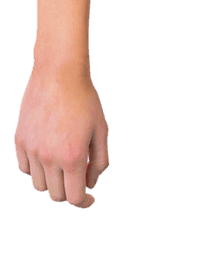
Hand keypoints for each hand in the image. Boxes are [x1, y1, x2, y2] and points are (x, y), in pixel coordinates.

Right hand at [14, 67, 108, 208]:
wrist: (59, 73)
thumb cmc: (85, 99)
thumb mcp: (101, 129)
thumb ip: (100, 160)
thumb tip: (92, 184)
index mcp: (72, 157)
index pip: (75, 197)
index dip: (85, 202)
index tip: (90, 199)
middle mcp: (49, 158)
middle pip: (57, 195)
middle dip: (70, 191)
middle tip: (79, 176)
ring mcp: (31, 150)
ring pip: (39, 185)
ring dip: (53, 182)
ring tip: (63, 164)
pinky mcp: (19, 141)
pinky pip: (25, 169)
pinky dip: (37, 170)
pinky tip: (48, 156)